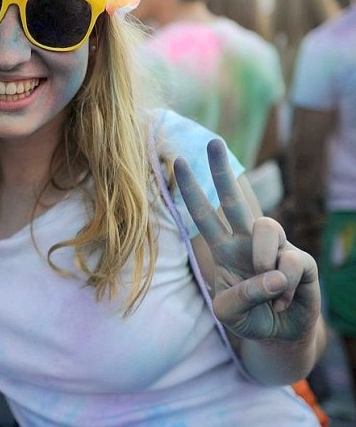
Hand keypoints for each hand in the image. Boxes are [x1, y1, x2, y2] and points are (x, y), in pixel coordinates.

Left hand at [174, 139, 320, 342]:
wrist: (278, 336)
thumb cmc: (248, 317)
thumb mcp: (229, 313)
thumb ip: (241, 296)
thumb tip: (273, 274)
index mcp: (223, 248)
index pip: (203, 214)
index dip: (191, 189)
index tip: (176, 161)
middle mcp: (247, 241)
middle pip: (234, 198)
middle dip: (221, 170)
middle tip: (211, 142)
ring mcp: (275, 248)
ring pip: (267, 226)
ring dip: (263, 256)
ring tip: (269, 286)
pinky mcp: (302, 262)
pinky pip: (293, 262)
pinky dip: (285, 287)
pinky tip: (283, 300)